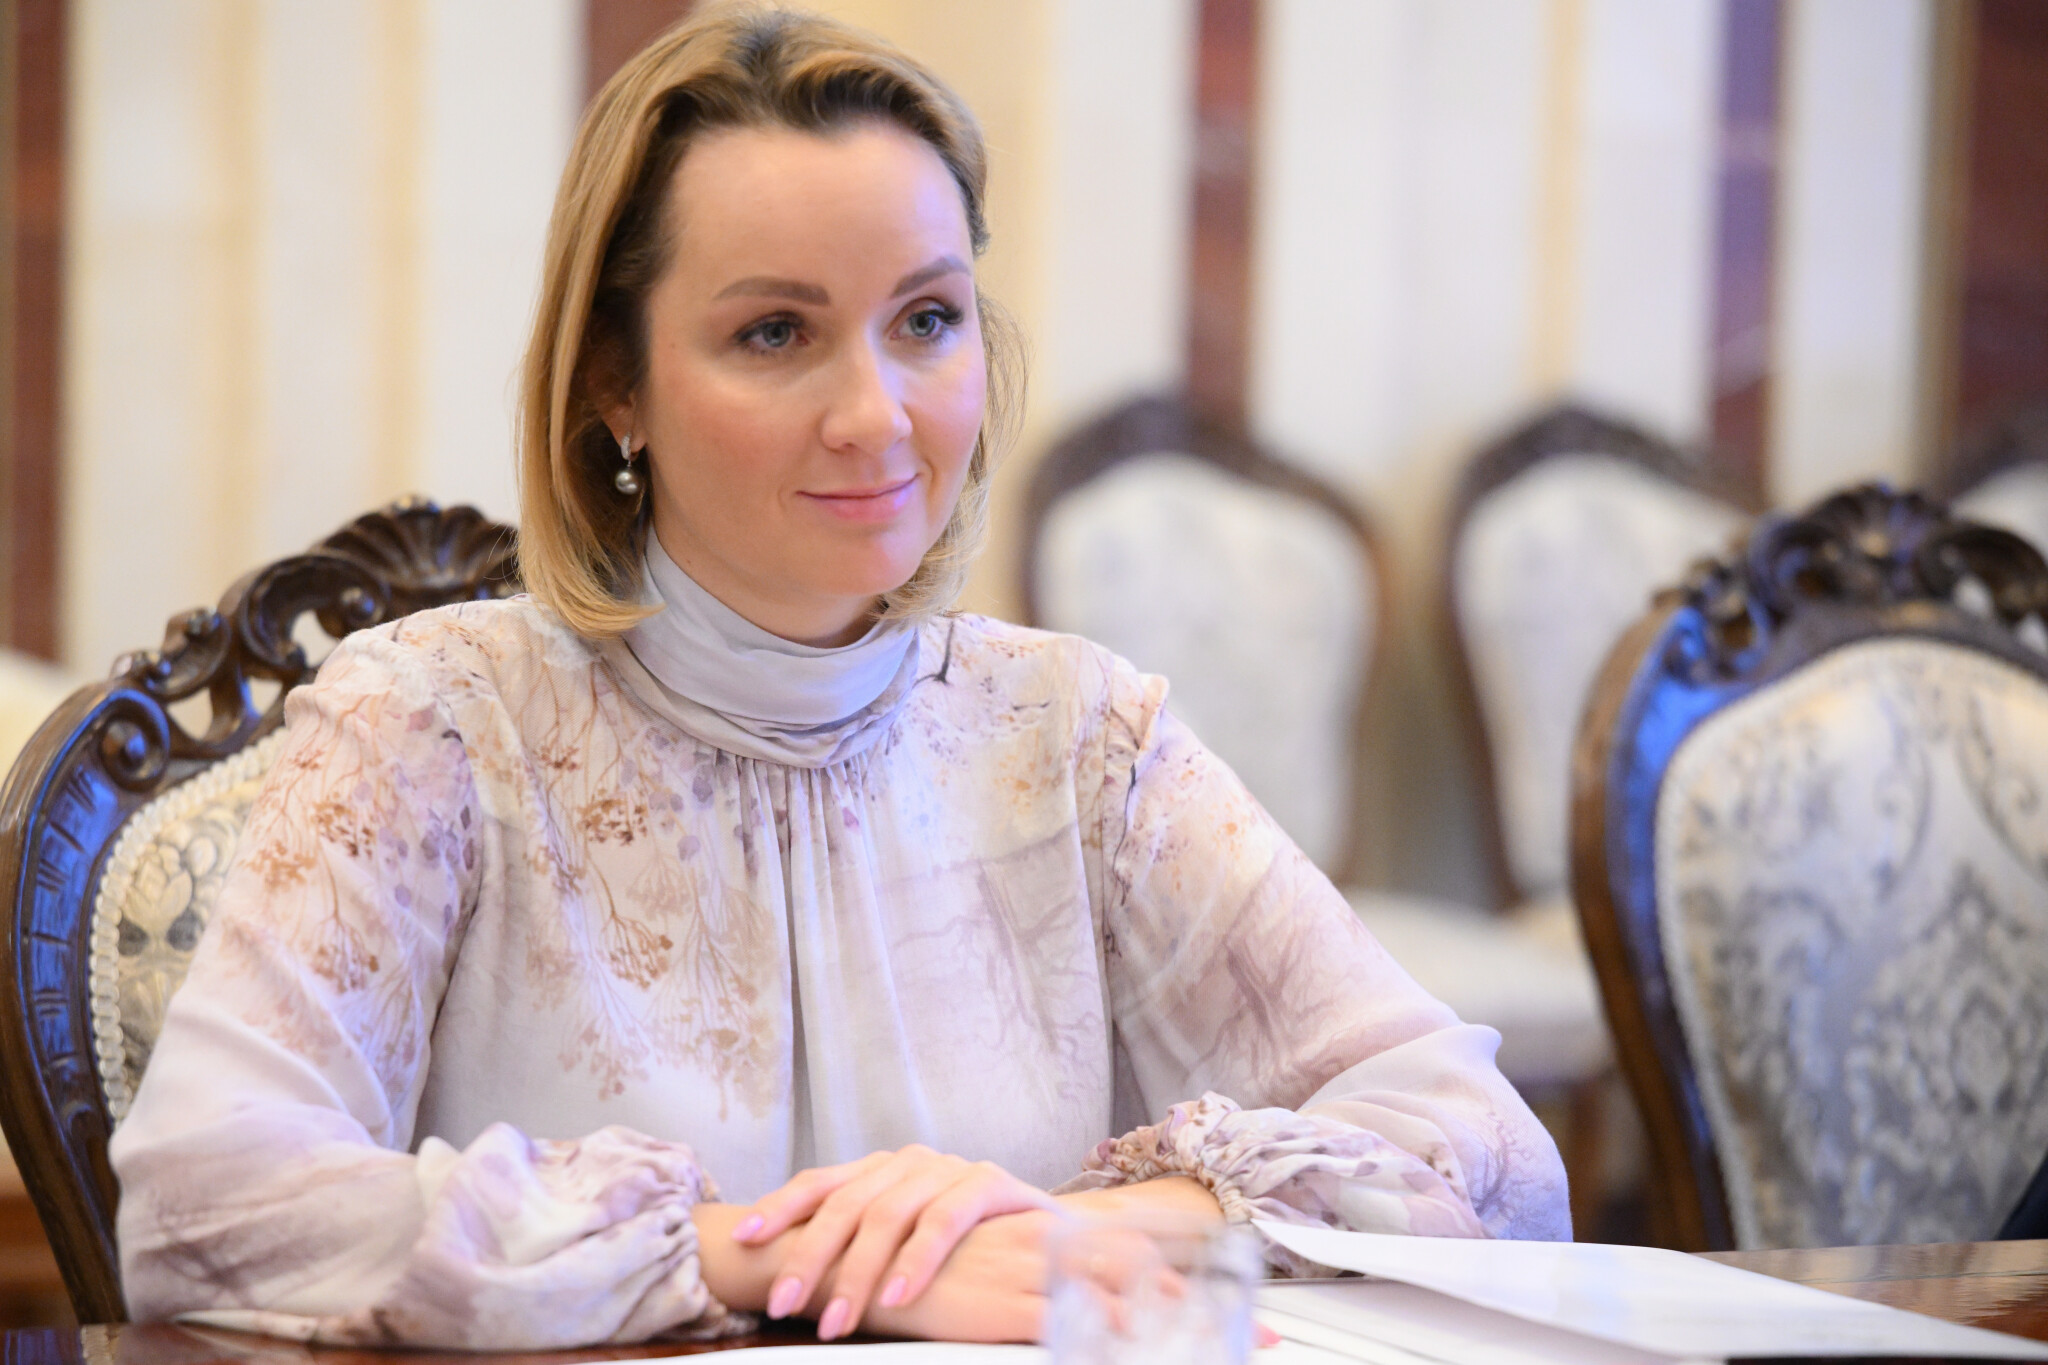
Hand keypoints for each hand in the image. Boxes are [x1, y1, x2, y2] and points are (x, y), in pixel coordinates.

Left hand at [732, 1145, 1056, 1339]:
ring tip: (838, 1321)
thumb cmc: (970, 1248)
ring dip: (859, 1272)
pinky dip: (918, 1259)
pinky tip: (898, 1295)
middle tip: (785, 1304)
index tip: (742, 1239)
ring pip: (889, 1214)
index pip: (821, 1182)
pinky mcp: (989, 1183)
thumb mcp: (905, 1244)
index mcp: (882, 1170)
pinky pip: (946, 1220)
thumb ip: (861, 1247)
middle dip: (810, 1256)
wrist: (1058, 1233)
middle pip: (846, 1202)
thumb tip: (792, 1281)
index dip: (779, 1206)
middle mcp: (909, 1161)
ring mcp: (949, 1168)